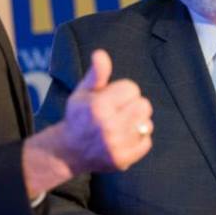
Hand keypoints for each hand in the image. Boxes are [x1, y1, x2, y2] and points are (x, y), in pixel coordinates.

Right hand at [60, 49, 152, 173]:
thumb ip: (97, 73)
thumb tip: (100, 54)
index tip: (111, 98)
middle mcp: (108, 127)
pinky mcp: (123, 160)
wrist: (68, 152)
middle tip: (119, 111)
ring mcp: (116, 146)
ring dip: (137, 123)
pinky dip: (138, 139)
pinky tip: (123, 138)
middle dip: (133, 105)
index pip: (132, 88)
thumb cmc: (79, 116)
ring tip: (121, 125)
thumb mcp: (83, 92)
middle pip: (144, 105)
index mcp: (98, 107)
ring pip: (147, 124)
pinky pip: (147, 142)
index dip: (123, 91)